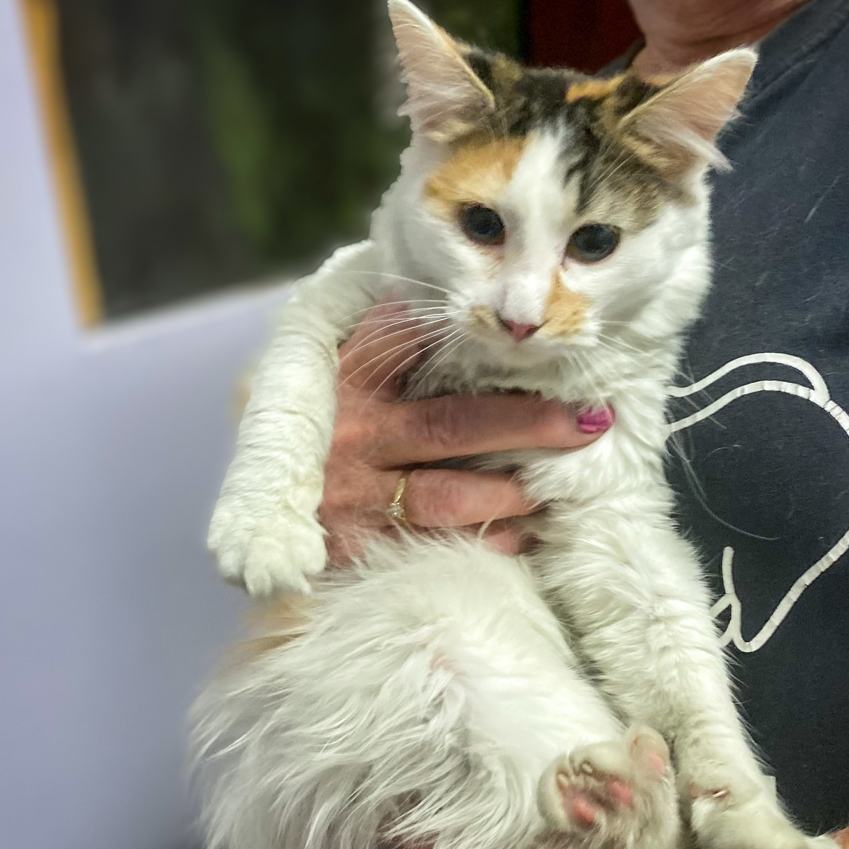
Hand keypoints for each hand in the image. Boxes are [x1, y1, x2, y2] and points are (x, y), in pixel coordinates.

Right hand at [321, 306, 611, 564]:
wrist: (259, 507)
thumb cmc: (316, 429)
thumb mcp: (330, 372)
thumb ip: (384, 339)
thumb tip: (450, 300)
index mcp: (347, 379)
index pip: (411, 343)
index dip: (474, 338)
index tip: (536, 340)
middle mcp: (353, 437)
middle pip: (454, 426)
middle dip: (528, 423)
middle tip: (589, 421)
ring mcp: (355, 498)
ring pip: (449, 496)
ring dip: (513, 493)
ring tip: (559, 486)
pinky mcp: (357, 548)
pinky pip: (436, 547)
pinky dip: (487, 543)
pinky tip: (526, 537)